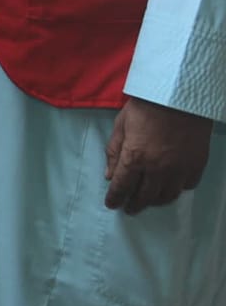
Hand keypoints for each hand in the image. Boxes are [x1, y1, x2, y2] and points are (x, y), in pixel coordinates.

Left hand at [105, 96, 213, 213]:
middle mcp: (157, 169)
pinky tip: (170, 186)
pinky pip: (186, 186)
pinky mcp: (197, 166)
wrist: (180, 97)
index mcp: (135, 158)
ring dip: (155, 201)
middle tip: (129, 208)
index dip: (115, 198)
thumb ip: (114, 151)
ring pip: (167, 196)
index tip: (112, 204)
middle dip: (134, 205)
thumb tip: (109, 175)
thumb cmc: (146, 107)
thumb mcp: (121, 125)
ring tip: (148, 200)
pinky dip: (176, 189)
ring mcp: (179, 169)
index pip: (122, 186)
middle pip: (144, 196)